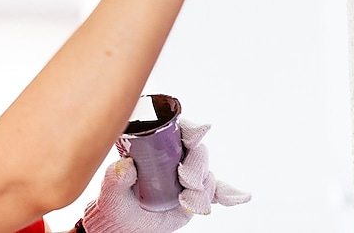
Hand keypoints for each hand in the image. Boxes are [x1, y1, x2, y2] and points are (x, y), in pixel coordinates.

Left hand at [80, 120, 249, 232]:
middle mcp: (176, 156)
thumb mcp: (111, 189)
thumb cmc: (116, 200)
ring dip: (204, 188)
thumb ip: (117, 177)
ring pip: (207, 174)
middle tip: (186, 180)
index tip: (197, 133)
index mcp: (157, 144)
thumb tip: (126, 166)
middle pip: (198, 152)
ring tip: (188, 203)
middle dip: (196, 165)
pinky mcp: (198, 195)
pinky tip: (242, 196)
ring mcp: (189, 176)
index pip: (179, 129)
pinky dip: (230, 194)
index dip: (192, 129)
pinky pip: (217, 192)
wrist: (125, 226)